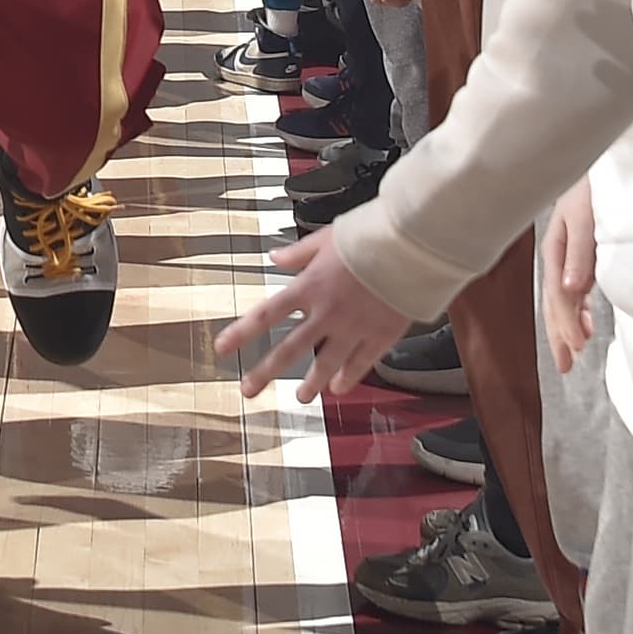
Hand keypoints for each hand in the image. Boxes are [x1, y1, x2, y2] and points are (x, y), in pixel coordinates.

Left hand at [213, 224, 417, 403]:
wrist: (410, 245)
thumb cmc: (368, 236)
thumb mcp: (326, 237)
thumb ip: (298, 253)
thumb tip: (275, 257)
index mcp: (309, 286)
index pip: (266, 314)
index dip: (242, 332)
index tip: (222, 347)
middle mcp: (326, 312)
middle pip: (289, 349)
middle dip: (266, 372)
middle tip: (249, 390)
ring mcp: (353, 327)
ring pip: (325, 364)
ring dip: (311, 384)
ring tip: (302, 398)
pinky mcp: (380, 335)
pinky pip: (360, 364)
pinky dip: (348, 378)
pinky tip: (339, 388)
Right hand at [538, 184, 596, 375]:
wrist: (591, 155)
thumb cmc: (589, 182)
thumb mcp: (584, 214)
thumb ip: (579, 251)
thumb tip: (571, 290)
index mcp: (557, 249)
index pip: (559, 296)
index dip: (564, 324)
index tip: (574, 349)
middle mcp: (561, 254)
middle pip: (555, 301)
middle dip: (559, 333)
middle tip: (565, 366)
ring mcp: (570, 253)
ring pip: (564, 297)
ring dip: (568, 323)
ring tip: (575, 349)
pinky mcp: (581, 249)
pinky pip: (574, 285)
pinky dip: (578, 306)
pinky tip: (584, 318)